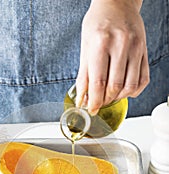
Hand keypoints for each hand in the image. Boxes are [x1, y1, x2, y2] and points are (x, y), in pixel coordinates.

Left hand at [76, 0, 149, 114]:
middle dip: (105, 100)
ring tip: (110, 96)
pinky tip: (124, 90)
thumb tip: (82, 98)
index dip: (94, 100)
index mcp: (101, 42)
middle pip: (114, 86)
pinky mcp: (145, 51)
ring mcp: (136, 48)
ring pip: (130, 86)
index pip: (98, 82)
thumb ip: (84, 74)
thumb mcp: (85, 46)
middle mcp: (121, 44)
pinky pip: (143, 80)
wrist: (118, 3)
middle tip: (99, 103)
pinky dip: (133, 91)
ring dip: (119, 97)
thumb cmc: (98, 23)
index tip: (91, 109)